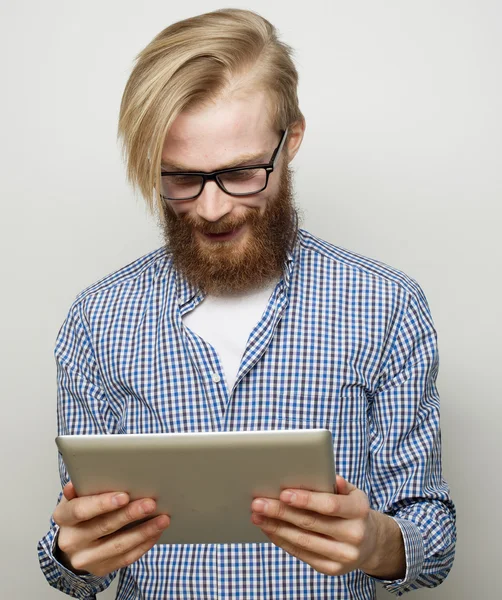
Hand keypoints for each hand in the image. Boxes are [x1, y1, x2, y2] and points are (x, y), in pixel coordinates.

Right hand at [52, 482, 169, 576]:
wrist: (74, 542)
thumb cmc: (81, 512)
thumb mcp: (76, 496)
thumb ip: (82, 487)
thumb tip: (80, 479)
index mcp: (63, 517)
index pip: (80, 510)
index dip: (102, 503)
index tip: (124, 496)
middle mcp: (71, 540)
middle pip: (104, 526)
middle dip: (130, 514)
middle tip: (150, 504)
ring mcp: (85, 558)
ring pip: (118, 545)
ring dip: (144, 531)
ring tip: (162, 519)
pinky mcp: (101, 569)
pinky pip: (126, 558)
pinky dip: (144, 544)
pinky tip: (156, 532)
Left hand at [251, 475, 403, 578]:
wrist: (370, 542)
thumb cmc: (352, 509)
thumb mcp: (351, 492)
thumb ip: (334, 483)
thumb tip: (317, 472)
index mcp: (359, 510)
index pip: (329, 505)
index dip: (305, 499)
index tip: (283, 493)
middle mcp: (354, 535)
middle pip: (310, 523)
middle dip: (280, 511)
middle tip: (258, 502)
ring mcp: (343, 555)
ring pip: (302, 540)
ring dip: (276, 527)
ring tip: (257, 515)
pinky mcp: (332, 569)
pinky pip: (301, 554)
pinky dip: (282, 540)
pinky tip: (269, 529)